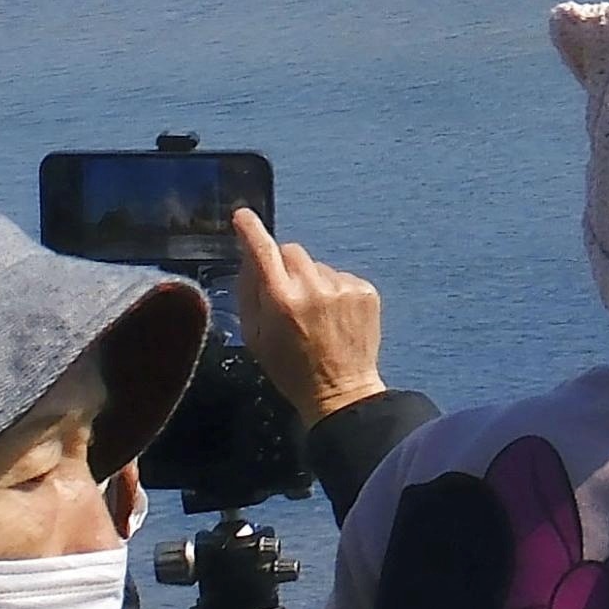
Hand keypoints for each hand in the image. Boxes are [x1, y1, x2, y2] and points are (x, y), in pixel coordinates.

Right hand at [234, 210, 388, 429]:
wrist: (341, 392)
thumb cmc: (290, 369)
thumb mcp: (254, 337)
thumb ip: (249, 293)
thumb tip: (249, 257)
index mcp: (280, 300)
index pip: (262, 251)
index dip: (251, 230)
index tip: (243, 216)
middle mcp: (312, 288)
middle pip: (292, 252)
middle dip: (285, 267)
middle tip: (287, 296)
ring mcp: (342, 288)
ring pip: (318, 266)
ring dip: (313, 281)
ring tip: (317, 316)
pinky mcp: (365, 291)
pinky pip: (341, 277)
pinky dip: (335, 291)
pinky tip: (336, 318)